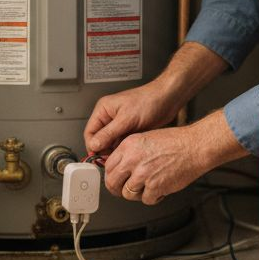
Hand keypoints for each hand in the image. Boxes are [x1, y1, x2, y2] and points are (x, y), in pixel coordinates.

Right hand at [83, 42, 230, 153]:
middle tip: (111, 160)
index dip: (92, 146)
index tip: (97, 157)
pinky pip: (121, 143)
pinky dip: (123, 149)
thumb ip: (109, 133)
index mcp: (104, 109)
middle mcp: (110, 117)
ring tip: (121, 155)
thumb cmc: (149, 101)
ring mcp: (120, 124)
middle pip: (99, 139)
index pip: (90, 132)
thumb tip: (94, 145)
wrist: (168, 99)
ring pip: (111, 143)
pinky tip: (128, 152)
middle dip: (104, 150)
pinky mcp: (129, 130)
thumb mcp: (126, 119)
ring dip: (115, 150)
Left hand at [104, 111, 248, 204]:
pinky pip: (146, 200)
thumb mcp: (145, 138)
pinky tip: (160, 189)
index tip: (115, 180)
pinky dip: (154, 197)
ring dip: (137, 194)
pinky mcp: (155, 186)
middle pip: (113, 182)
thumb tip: (119, 168)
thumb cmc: (175, 142)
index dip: (111, 176)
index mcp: (128, 146)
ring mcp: (143, 174)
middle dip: (118, 189)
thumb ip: (129, 153)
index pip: (108, 166)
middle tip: (124, 190)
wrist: (195, 147)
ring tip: (148, 187)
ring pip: (128, 194)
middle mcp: (133, 159)